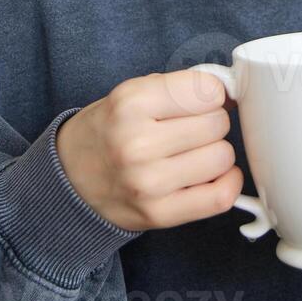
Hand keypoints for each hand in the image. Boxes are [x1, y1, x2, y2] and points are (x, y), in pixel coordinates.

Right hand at [57, 69, 245, 231]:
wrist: (69, 179)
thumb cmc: (109, 131)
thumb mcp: (131, 93)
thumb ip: (180, 87)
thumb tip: (232, 93)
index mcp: (131, 102)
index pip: (208, 90)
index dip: (211, 94)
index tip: (200, 101)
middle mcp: (137, 142)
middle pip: (218, 123)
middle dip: (211, 123)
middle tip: (190, 130)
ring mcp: (148, 182)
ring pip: (222, 157)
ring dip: (216, 154)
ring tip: (192, 153)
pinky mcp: (159, 213)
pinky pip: (220, 197)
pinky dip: (228, 183)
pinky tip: (213, 175)